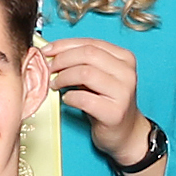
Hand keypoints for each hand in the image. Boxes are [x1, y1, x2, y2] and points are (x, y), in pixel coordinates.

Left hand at [42, 39, 150, 164]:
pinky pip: (84, 99)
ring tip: (55, 84)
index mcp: (125, 58)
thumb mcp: (100, 76)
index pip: (90, 43)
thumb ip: (82, 61)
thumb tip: (52, 52)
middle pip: (87, 55)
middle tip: (48, 68)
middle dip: (62, 60)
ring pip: (85, 73)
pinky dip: (70, 97)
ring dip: (63, 77)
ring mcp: (123, 93)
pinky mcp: (114, 113)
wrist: (125, 132)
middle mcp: (127, 73)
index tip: (47, 51)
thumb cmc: (107, 102)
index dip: (64, 45)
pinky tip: (67, 99)